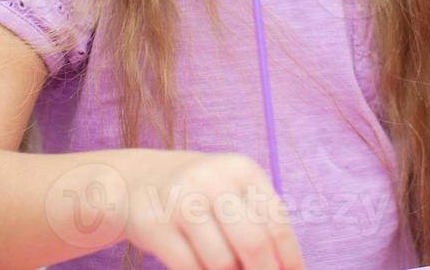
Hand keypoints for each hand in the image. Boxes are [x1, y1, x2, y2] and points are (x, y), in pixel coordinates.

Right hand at [115, 149, 306, 269]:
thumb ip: (258, 221)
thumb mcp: (231, 192)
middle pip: (253, 242)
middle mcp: (213, 181)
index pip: (276, 220)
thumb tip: (284, 266)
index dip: (290, 256)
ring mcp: (182, 202)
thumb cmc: (200, 192)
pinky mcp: (156, 226)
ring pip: (221, 261)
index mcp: (242, 171)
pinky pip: (189, 268)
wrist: (139, 179)